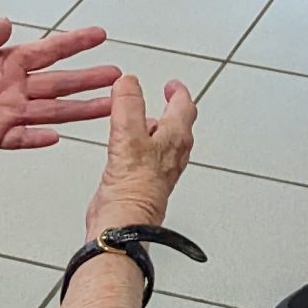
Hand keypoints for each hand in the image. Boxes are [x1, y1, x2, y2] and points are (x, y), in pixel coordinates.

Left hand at [0, 19, 120, 158]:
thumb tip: (6, 23)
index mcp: (11, 64)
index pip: (50, 51)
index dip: (74, 42)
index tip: (99, 35)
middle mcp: (18, 88)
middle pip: (61, 82)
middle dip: (89, 79)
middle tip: (116, 75)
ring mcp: (12, 112)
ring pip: (53, 110)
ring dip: (80, 109)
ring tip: (107, 107)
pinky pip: (24, 137)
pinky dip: (38, 137)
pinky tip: (57, 137)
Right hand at [85, 72, 195, 235]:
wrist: (122, 225)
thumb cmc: (134, 190)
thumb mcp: (128, 136)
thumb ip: (128, 105)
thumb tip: (128, 82)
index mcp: (174, 139)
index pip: (184, 107)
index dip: (179, 92)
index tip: (172, 84)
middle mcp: (171, 155)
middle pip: (178, 125)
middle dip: (171, 109)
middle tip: (165, 98)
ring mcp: (158, 170)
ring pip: (164, 142)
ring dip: (155, 127)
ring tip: (143, 119)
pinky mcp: (144, 182)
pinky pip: (147, 157)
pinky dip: (141, 145)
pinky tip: (128, 149)